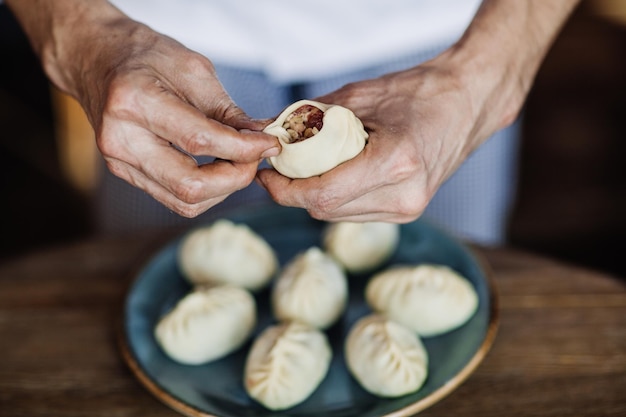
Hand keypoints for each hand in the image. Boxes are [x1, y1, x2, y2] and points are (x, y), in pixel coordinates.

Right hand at [89, 24, 279, 216]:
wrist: (97, 58)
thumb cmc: (146, 56)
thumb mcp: (193, 70)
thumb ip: (228, 110)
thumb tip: (262, 138)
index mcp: (135, 102)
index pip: (199, 141)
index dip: (243, 149)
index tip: (270, 145)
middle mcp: (121, 139)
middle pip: (190, 185)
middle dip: (235, 178)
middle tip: (255, 158)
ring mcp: (120, 161)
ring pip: (184, 200)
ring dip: (222, 188)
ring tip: (237, 161)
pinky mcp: (125, 173)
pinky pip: (173, 198)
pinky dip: (205, 190)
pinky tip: (217, 168)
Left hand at [256, 60, 484, 222]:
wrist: (469, 101)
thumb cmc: (419, 91)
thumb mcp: (358, 95)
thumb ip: (309, 116)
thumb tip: (266, 129)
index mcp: (395, 162)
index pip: (322, 195)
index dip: (285, 189)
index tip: (266, 172)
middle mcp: (404, 194)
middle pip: (326, 210)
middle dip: (294, 192)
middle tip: (279, 166)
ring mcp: (409, 208)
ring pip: (338, 215)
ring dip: (314, 196)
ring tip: (307, 166)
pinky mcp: (409, 212)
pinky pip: (355, 212)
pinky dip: (337, 197)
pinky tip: (335, 173)